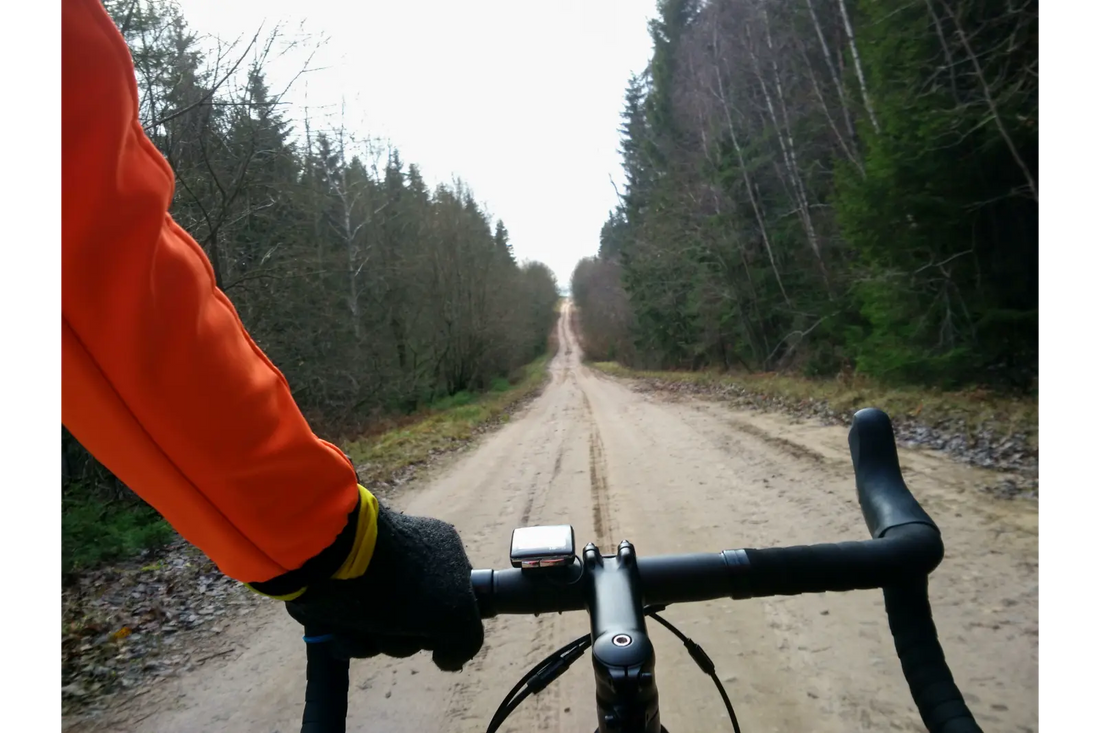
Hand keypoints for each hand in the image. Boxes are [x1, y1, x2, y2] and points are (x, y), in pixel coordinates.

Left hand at [285, 505, 483, 670]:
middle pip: (423, 623)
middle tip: (399, 631)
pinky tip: (346, 633)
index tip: (439, 629)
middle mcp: (413, 563)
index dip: (451, 623)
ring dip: (379, 642)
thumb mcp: (454, 613)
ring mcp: (378, 577)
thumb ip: (466, 639)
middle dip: (408, 638)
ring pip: (389, 631)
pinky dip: (353, 638)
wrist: (334, 560)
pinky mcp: (345, 592)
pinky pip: (357, 628)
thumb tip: (446, 657)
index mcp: (445, 553)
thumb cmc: (401, 583)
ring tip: (366, 632)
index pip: (460, 599)